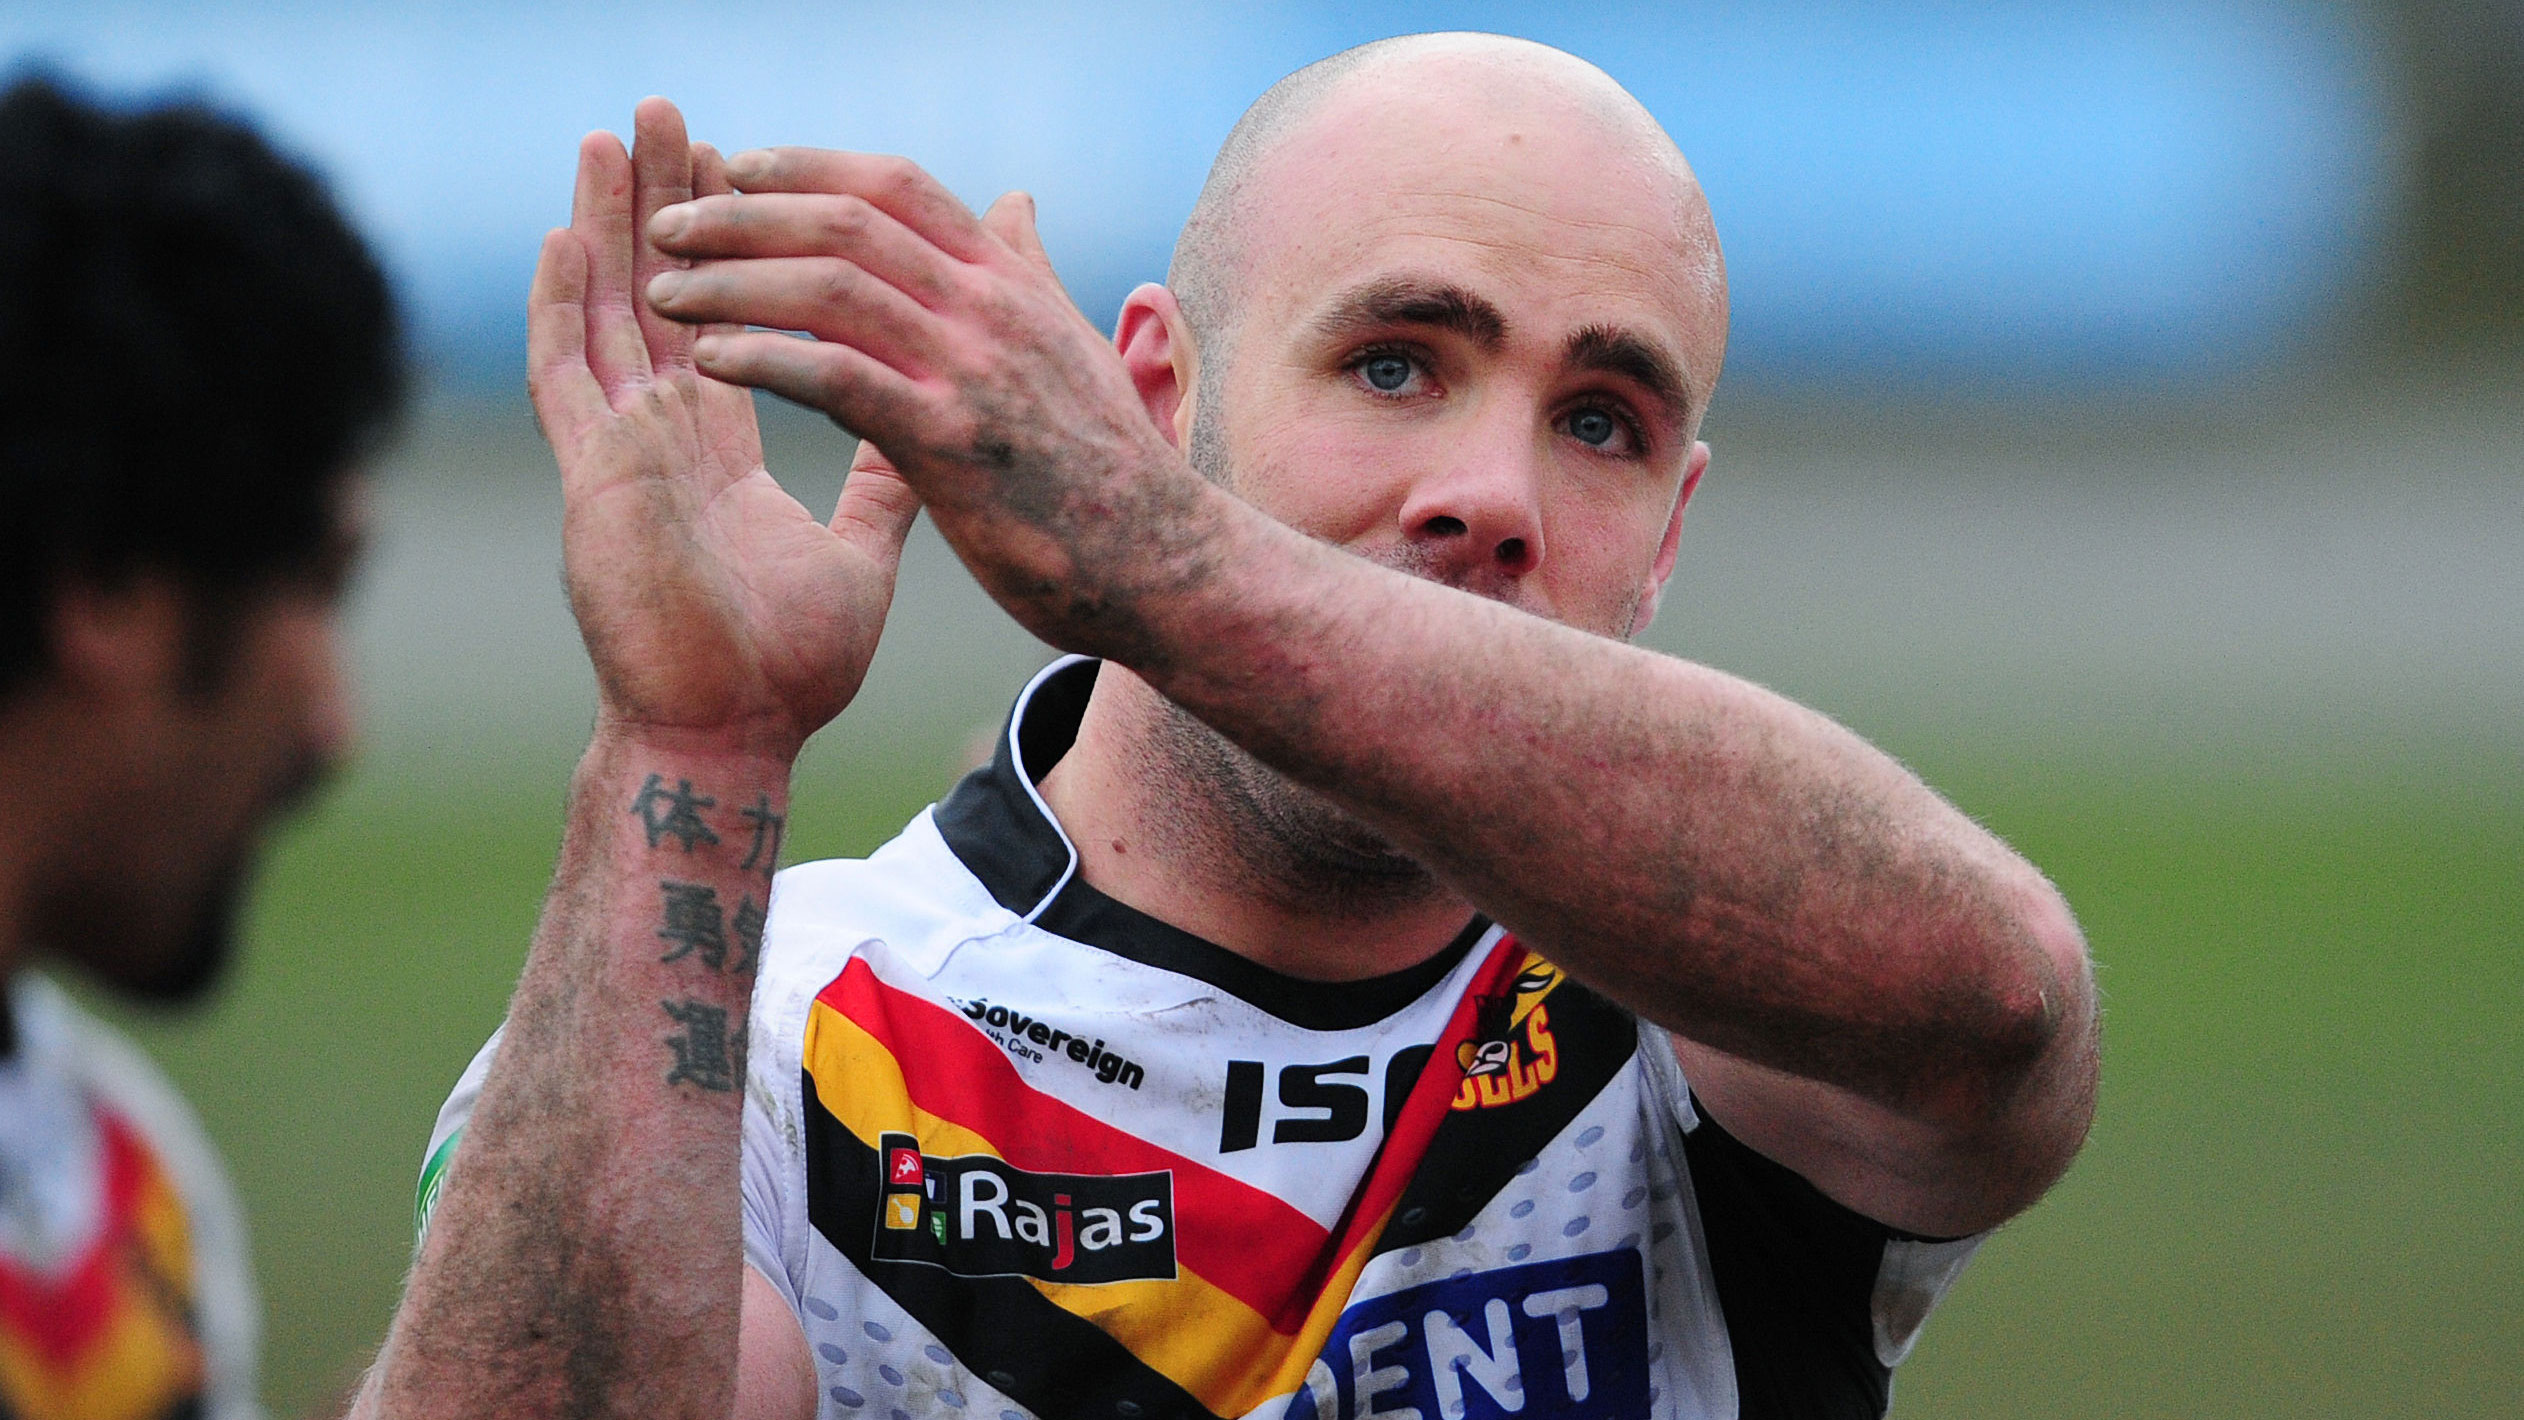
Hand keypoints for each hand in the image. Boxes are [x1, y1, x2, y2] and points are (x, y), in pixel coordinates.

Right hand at [530, 103, 919, 757]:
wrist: (737, 736)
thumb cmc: (788, 668)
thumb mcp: (861, 557)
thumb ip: (884, 488)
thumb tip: (923, 428)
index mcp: (719, 451)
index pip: (722, 320)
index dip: (730, 247)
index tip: (742, 167)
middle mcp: (664, 439)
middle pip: (659, 293)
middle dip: (667, 202)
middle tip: (675, 114)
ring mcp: (621, 455)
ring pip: (607, 314)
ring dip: (609, 224)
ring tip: (616, 135)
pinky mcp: (593, 485)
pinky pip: (566, 381)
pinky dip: (563, 309)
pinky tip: (565, 238)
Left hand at [639, 149, 1207, 659]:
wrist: (1163, 566)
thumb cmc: (1110, 470)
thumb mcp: (1073, 347)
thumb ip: (1028, 271)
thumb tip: (1013, 201)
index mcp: (1011, 284)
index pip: (896, 185)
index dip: (806, 165)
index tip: (733, 168)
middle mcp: (991, 309)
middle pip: (847, 222)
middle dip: (742, 216)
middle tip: (667, 227)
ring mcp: (972, 371)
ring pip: (831, 289)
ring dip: (732, 283)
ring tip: (665, 295)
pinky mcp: (951, 443)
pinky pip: (837, 378)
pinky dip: (764, 359)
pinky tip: (708, 363)